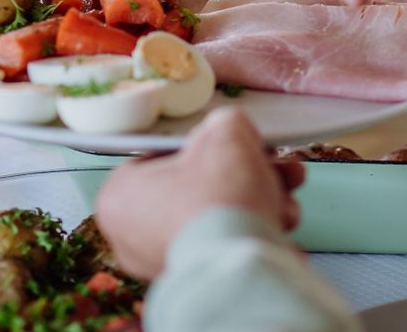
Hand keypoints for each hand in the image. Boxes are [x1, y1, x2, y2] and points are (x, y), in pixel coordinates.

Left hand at [94, 108, 305, 279]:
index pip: (162, 155)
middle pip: (198, 187)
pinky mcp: (201, 284)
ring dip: (258, 199)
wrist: (243, 268)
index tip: (231, 141)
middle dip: (244, 172)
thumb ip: (227, 123)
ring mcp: (166, 265)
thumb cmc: (219, 201)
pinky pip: (229, 246)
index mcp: (121, 196)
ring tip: (285, 190)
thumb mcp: (226, 134)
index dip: (205, 144)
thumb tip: (234, 130)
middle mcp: (134, 237)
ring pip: (218, 217)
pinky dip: (256, 231)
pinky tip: (280, 221)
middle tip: (268, 162)